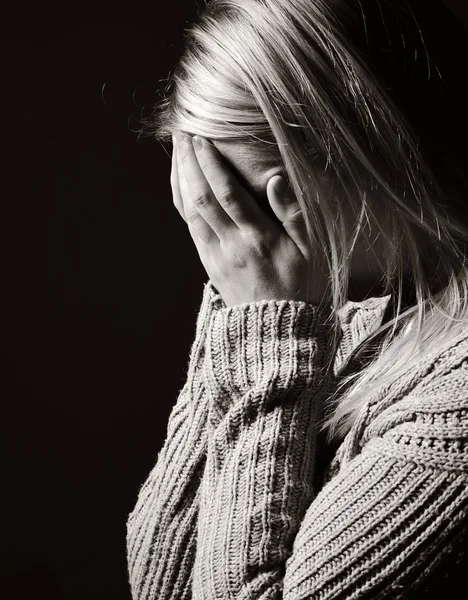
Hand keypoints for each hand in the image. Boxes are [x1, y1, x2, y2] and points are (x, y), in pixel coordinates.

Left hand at [171, 133, 329, 307]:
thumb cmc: (299, 285)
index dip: (212, 165)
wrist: (276, 327)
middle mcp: (231, 246)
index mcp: (258, 240)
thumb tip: (275, 178)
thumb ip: (293, 213)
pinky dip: (181, 200)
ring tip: (177, 150)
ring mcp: (215, 256)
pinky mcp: (208, 262)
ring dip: (180, 178)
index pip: (229, 195)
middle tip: (182, 133)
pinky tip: (181, 182)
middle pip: (202, 198)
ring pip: (190, 211)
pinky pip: (189, 225)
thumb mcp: (310, 251)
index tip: (202, 139)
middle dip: (189, 163)